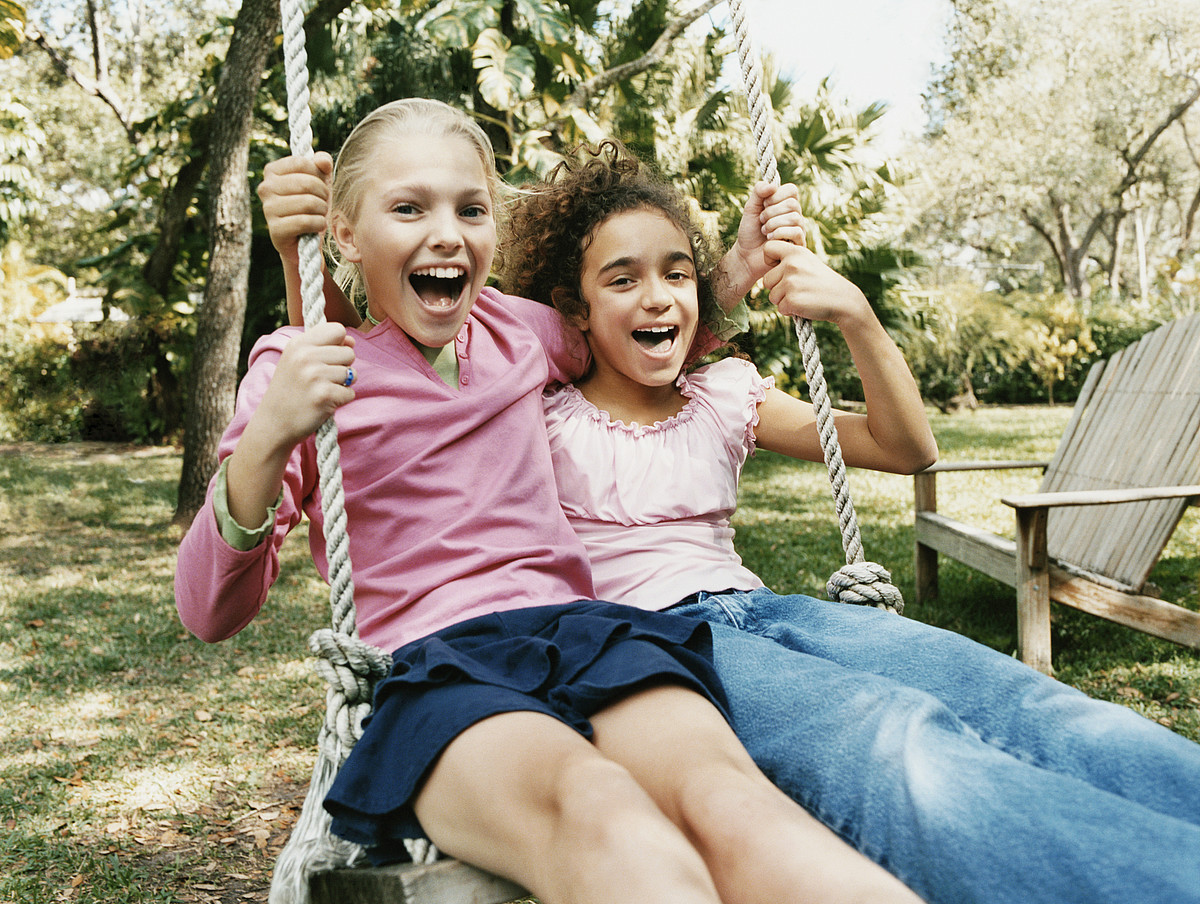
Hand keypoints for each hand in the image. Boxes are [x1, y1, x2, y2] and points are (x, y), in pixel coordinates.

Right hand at [254, 322, 356, 448]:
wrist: (273, 424)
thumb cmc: (289, 391)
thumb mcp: (296, 360)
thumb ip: (323, 347)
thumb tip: (352, 342)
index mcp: (298, 343)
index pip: (338, 329)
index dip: (340, 344)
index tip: (328, 357)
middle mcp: (305, 356)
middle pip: (349, 352)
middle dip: (342, 367)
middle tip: (322, 380)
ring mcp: (315, 375)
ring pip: (352, 373)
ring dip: (342, 385)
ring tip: (321, 390)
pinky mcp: (324, 395)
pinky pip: (350, 393)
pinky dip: (341, 400)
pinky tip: (323, 403)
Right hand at [257, 152, 333, 263]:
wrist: (305, 240)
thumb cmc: (312, 206)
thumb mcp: (320, 180)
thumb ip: (323, 164)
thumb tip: (322, 161)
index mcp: (272, 171)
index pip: (302, 163)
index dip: (319, 175)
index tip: (320, 185)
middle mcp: (265, 188)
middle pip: (307, 183)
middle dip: (324, 194)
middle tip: (323, 203)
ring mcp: (268, 209)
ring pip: (309, 202)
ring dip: (323, 210)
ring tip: (319, 215)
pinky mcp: (276, 230)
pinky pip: (305, 222)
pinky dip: (319, 224)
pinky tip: (317, 226)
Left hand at [733, 181, 804, 276]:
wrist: (746, 256)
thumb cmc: (750, 231)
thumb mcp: (750, 208)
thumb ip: (758, 192)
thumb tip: (772, 185)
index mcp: (786, 203)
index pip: (791, 189)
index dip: (775, 196)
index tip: (763, 205)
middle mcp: (795, 214)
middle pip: (792, 204)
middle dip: (771, 212)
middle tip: (761, 221)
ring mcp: (798, 229)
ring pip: (794, 218)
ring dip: (773, 224)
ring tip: (765, 232)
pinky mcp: (798, 244)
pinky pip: (796, 232)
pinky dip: (778, 234)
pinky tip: (770, 240)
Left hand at [761, 240, 870, 328]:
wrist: (843, 299)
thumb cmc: (822, 282)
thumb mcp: (807, 262)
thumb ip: (788, 260)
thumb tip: (767, 267)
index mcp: (795, 252)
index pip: (767, 248)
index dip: (769, 260)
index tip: (780, 267)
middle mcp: (791, 264)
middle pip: (766, 280)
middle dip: (778, 288)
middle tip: (798, 288)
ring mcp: (791, 282)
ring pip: (772, 296)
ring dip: (784, 300)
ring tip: (803, 296)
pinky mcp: (791, 300)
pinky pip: (780, 308)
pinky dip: (790, 310)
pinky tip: (804, 305)